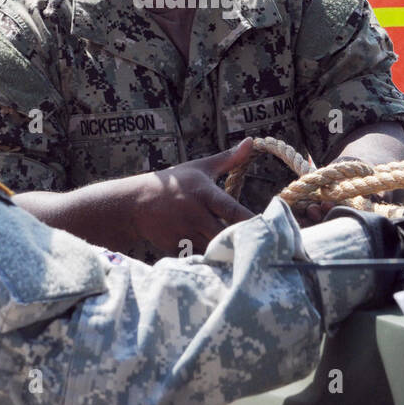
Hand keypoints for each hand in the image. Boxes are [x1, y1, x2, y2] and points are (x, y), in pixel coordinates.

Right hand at [131, 139, 255, 257]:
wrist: (135, 202)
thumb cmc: (174, 183)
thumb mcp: (200, 167)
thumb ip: (228, 159)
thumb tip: (251, 141)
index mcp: (204, 193)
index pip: (232, 210)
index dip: (250, 221)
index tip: (268, 228)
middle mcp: (194, 214)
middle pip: (224, 235)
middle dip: (240, 242)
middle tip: (259, 247)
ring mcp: (183, 232)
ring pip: (212, 250)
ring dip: (226, 254)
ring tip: (243, 256)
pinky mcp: (175, 248)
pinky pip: (198, 258)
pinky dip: (209, 261)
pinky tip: (221, 262)